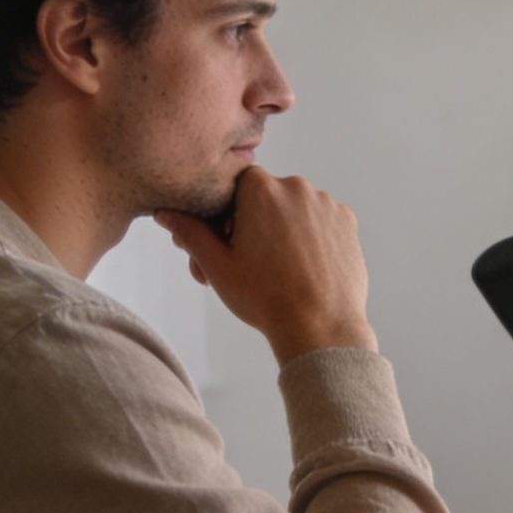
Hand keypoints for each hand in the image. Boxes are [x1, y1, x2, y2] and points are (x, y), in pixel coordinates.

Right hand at [154, 167, 377, 363]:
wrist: (320, 326)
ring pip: (293, 209)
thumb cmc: (265, 298)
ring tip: (277, 271)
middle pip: (264, 198)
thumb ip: (190, 232)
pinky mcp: (347, 221)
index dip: (225, 216)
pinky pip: (319, 221)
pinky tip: (301, 268)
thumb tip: (165, 213)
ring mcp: (325, 203)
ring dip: (281, 230)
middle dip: (251, 225)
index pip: (233, 187)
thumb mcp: (217, 266)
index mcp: (259, 189)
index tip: (225, 244)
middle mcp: (296, 186)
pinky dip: (309, 238)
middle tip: (246, 266)